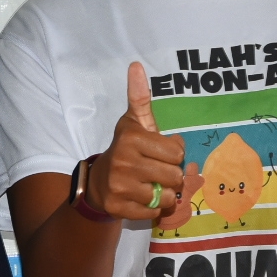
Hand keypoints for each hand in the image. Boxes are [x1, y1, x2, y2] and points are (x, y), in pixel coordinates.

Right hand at [86, 63, 186, 219]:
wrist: (99, 181)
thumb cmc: (126, 149)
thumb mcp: (134, 122)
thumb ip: (140, 97)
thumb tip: (136, 64)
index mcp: (131, 137)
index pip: (178, 152)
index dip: (173, 154)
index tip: (158, 152)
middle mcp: (124, 160)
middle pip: (175, 176)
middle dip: (170, 176)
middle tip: (155, 171)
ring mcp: (120, 186)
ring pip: (166, 196)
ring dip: (163, 194)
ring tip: (149, 185)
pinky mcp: (118, 208)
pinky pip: (154, 212)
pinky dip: (153, 208)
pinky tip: (140, 198)